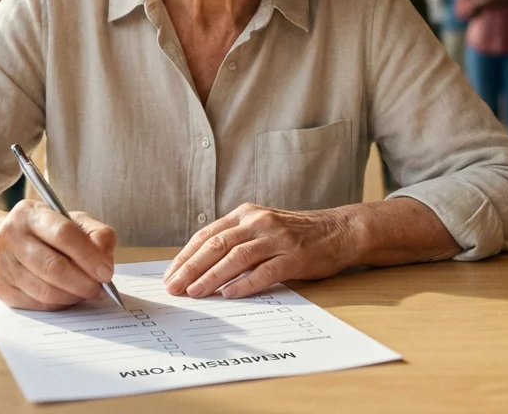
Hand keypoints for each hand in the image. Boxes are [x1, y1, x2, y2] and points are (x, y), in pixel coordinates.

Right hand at [0, 199, 116, 310]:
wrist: (5, 243)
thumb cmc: (47, 232)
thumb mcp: (74, 221)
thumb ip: (97, 235)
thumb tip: (105, 264)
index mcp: (31, 213)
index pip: (64, 233)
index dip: (89, 256)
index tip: (106, 272)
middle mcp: (10, 236)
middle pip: (53, 266)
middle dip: (83, 283)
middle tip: (99, 290)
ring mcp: (2, 263)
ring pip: (45, 290)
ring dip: (72, 296)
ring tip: (85, 293)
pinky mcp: (1, 288)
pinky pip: (36, 304)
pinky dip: (58, 304)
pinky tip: (66, 297)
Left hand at [162, 203, 357, 299]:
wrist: (338, 231)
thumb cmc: (294, 235)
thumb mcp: (261, 229)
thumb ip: (235, 242)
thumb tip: (198, 269)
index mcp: (245, 214)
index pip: (207, 235)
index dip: (185, 256)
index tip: (170, 275)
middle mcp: (258, 222)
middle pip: (217, 245)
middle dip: (191, 268)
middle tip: (173, 287)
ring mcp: (277, 238)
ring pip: (236, 257)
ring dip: (212, 276)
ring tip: (195, 292)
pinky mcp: (294, 256)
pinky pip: (265, 271)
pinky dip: (245, 283)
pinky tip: (229, 294)